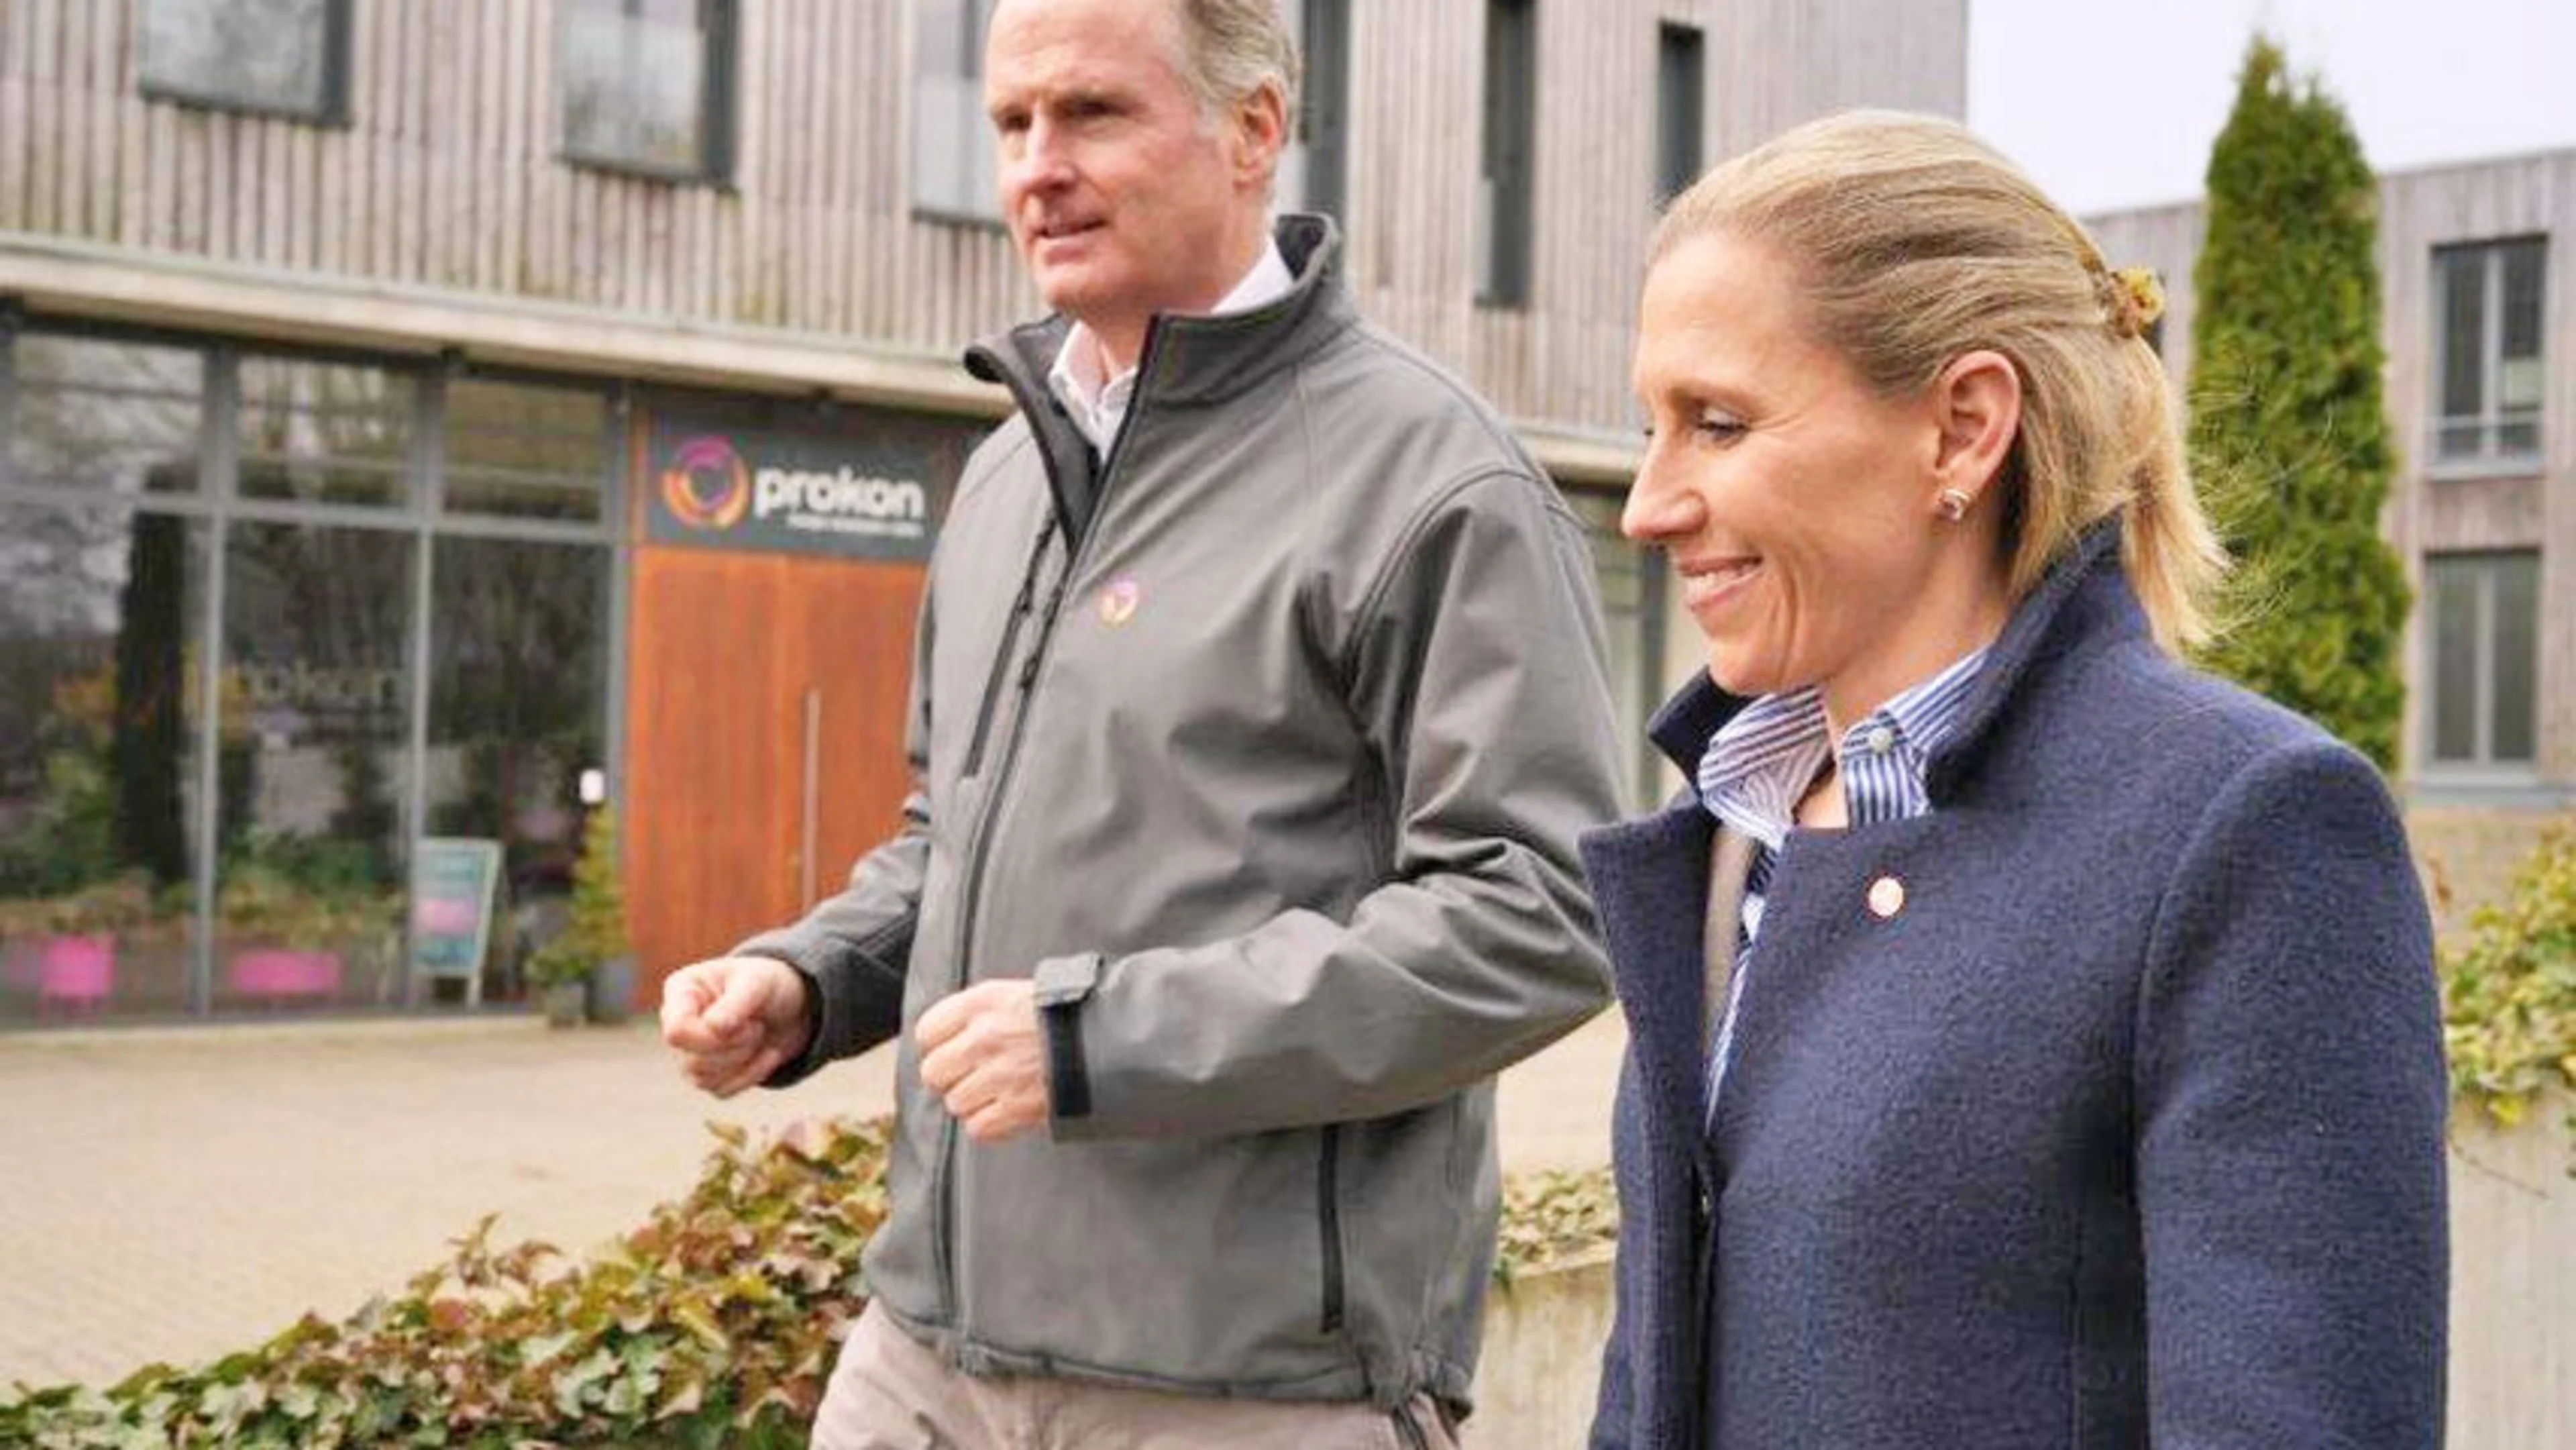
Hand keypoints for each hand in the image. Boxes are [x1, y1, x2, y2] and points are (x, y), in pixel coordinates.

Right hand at [659, 955, 812, 1097]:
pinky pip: (721, 1090)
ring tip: (760, 1034)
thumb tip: (713, 1028)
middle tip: (757, 1027)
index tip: (743, 1022)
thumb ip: (735, 1002)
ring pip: (702, 1079)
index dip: (709, 1036)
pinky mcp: (707, 1073)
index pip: (676, 1031)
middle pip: (691, 1061)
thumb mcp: (758, 982)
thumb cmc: (767, 984)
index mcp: (682, 990)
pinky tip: (769, 1054)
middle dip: (733, 1048)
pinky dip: (751, 1075)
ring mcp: (689, 1050)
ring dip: (743, 1060)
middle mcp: (678, 1022)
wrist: (789, 1006)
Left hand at [916, 980, 1051, 1143]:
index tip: (950, 1051)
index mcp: (984, 1002)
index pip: (927, 1031)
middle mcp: (985, 1037)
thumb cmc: (1067, 1014)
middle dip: (950, 1078)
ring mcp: (999, 1075)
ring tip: (998, 1093)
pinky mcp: (1016, 1107)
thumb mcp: (1019, 993)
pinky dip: (989, 1125)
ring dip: (973, 1102)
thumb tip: (949, 1037)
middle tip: (972, 1076)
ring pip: (955, 1103)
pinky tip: (1006, 1111)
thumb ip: (981, 1012)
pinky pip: (978, 1128)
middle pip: (933, 1072)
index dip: (938, 1045)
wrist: (1110, 1038)